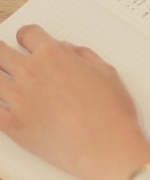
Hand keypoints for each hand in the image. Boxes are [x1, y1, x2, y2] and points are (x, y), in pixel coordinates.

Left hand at [0, 25, 149, 179]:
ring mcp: (18, 98)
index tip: (27, 40)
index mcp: (54, 55)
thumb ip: (84, 56)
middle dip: (4, 52)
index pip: (28, 34)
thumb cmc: (110, 111)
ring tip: (6, 81)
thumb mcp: (106, 71)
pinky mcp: (12, 124)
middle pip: (1, 52)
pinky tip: (2, 104)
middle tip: (6, 56)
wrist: (105, 145)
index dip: (28, 36)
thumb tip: (71, 52)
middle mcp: (32, 73)